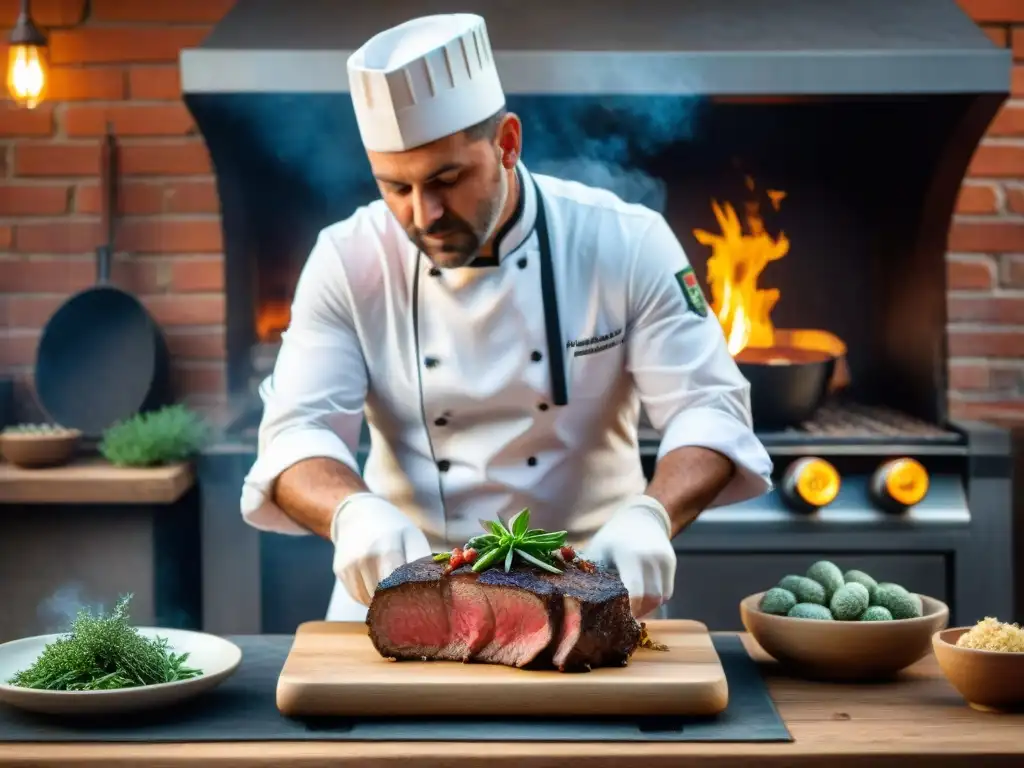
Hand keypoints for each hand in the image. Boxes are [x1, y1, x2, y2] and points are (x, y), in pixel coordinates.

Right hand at [330, 493, 431, 605]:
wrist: (358, 514)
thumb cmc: (393, 529)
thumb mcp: (413, 539)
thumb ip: (423, 564)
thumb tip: (435, 587)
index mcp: (390, 550)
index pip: (400, 588)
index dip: (409, 598)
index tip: (417, 602)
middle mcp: (367, 558)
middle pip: (384, 597)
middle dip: (396, 602)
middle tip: (405, 598)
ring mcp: (351, 565)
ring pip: (369, 600)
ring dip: (381, 600)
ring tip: (389, 585)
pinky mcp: (341, 571)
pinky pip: (358, 596)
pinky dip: (368, 596)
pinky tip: (374, 582)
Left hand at [582, 495, 676, 618]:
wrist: (638, 517)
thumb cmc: (612, 538)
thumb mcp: (598, 551)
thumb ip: (593, 574)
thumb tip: (579, 601)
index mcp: (629, 555)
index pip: (635, 592)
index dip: (630, 610)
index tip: (619, 618)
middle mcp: (650, 557)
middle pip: (651, 598)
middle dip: (640, 611)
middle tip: (626, 618)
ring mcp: (663, 559)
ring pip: (661, 597)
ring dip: (649, 607)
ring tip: (634, 610)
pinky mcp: (671, 562)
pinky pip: (667, 590)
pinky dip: (657, 599)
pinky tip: (643, 599)